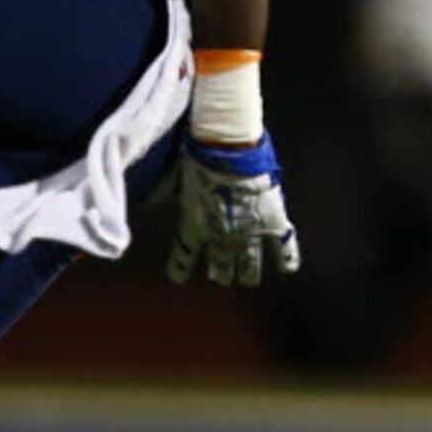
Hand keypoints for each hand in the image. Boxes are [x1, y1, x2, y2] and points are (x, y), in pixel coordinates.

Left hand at [167, 132, 300, 286]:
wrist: (230, 152)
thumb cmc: (199, 159)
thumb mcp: (175, 179)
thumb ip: (163, 193)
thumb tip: (144, 201)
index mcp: (194, 226)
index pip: (183, 257)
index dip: (180, 269)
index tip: (179, 277)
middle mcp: (221, 237)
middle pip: (220, 266)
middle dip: (220, 272)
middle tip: (221, 276)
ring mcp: (250, 233)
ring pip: (249, 266)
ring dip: (247, 274)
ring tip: (248, 278)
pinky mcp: (273, 224)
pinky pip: (284, 250)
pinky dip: (287, 260)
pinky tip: (287, 268)